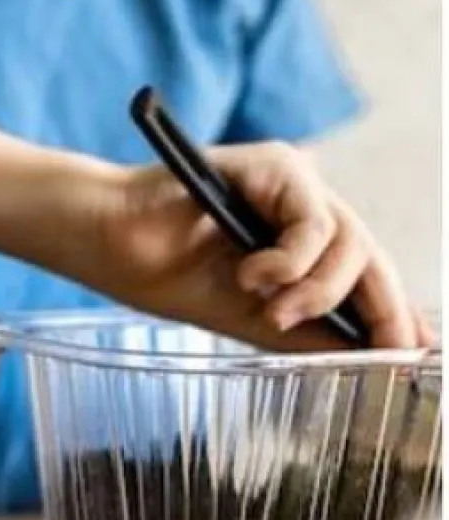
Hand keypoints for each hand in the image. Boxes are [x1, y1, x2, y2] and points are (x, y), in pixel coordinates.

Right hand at [88, 141, 433, 350]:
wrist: (104, 241)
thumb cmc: (160, 272)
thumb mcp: (248, 318)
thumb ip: (309, 331)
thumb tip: (375, 353)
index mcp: (297, 241)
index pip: (365, 275)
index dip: (395, 313)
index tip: (416, 354)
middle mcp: (301, 206)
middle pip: (368, 257)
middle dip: (379, 310)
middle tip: (379, 350)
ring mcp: (290, 183)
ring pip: (349, 241)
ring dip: (318, 289)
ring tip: (271, 311)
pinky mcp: (274, 164)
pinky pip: (314, 221)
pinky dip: (292, 261)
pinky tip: (253, 277)